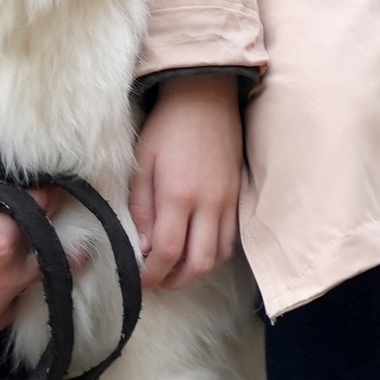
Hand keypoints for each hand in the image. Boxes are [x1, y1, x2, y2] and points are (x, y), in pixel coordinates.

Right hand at [0, 146, 36, 343]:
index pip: (40, 212)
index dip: (43, 195)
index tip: (45, 187)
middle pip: (45, 255)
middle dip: (41, 232)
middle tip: (37, 215)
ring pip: (27, 284)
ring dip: (24, 263)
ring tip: (9, 243)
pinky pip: (6, 308)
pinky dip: (4, 290)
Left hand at [132, 71, 242, 290]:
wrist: (205, 98)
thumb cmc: (167, 127)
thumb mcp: (143, 163)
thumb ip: (140, 207)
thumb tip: (141, 245)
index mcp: (178, 195)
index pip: (168, 252)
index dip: (153, 274)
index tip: (140, 281)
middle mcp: (208, 204)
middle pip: (199, 264)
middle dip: (176, 281)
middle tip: (158, 281)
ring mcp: (228, 202)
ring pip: (219, 256)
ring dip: (197, 271)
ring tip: (176, 269)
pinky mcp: (239, 197)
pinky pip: (232, 239)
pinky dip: (215, 254)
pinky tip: (198, 250)